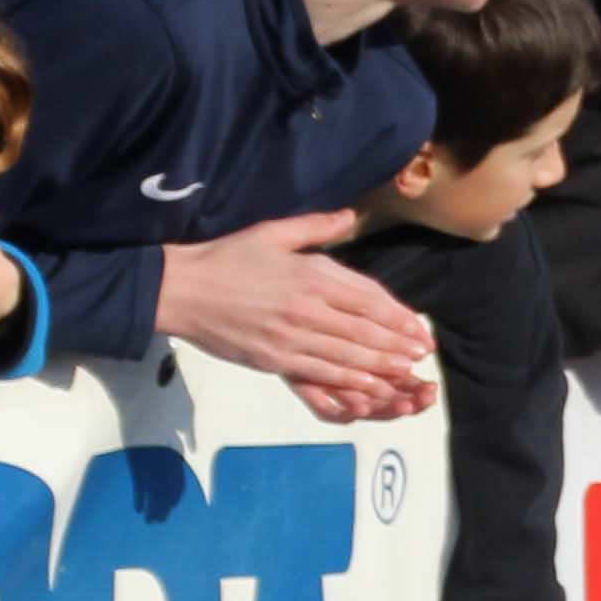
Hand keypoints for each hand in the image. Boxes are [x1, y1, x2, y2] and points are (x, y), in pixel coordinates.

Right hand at [158, 212, 436, 419]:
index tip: (419, 328)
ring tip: (406, 371)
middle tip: (421, 355)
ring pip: (348, 355)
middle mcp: (307, 307)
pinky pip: (320, 372)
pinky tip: (369, 385)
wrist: (180, 290)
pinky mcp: (274, 359)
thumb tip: (351, 216)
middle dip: (398, 344)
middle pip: (365, 330)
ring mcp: (291, 336)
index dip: (398, 316)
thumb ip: (315, 226)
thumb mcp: (272, 232)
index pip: (368, 298)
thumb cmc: (225, 257)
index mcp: (310, 273)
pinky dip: (349, 381)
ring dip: (382, 365)